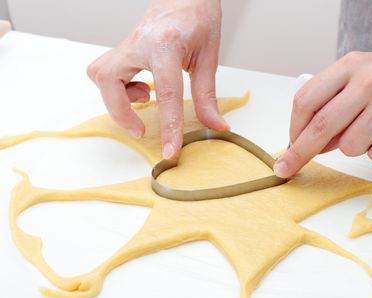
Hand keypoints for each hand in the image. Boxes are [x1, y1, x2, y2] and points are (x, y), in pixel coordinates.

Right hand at [87, 0, 225, 158]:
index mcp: (166, 45)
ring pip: (101, 76)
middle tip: (141, 129)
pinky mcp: (123, 48)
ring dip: (117, 99)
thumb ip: (207, 95)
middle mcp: (139, 43)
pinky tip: (141, 87)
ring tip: (144, 99)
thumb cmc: (198, 17)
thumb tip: (215, 126)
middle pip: (110, 81)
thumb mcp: (208, 56)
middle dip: (121, 113)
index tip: (169, 152)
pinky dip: (118, 88)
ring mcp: (127, 43)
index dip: (168, 127)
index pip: (166, 94)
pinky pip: (106, 72)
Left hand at [274, 47, 371, 177]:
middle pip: (320, 127)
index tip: (290, 144)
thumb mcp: (361, 74)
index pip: (307, 100)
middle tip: (287, 168)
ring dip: (353, 147)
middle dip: (299, 153)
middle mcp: (368, 83)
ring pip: (348, 147)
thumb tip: (310, 142)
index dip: (293, 128)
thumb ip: (334, 102)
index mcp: (350, 66)